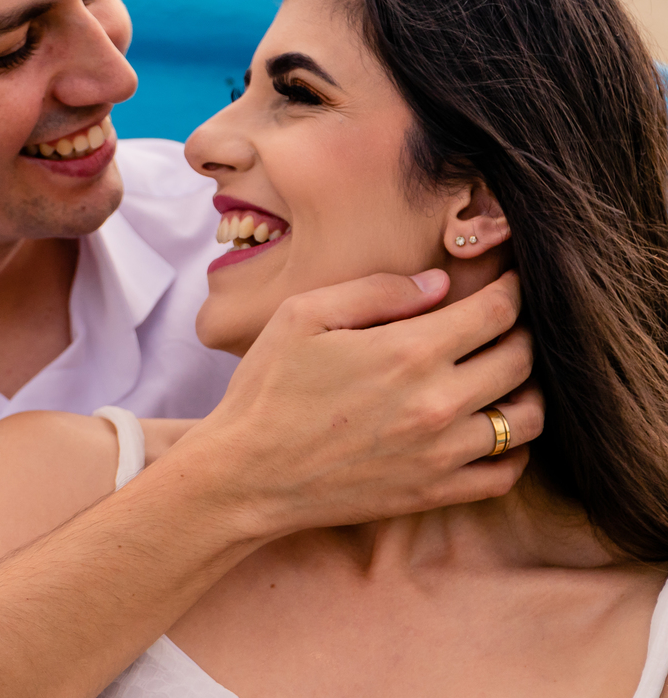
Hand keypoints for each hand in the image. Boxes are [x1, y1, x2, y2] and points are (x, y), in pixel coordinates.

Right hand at [175, 269, 540, 541]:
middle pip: (522, 359)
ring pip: (528, 418)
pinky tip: (489, 429)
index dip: (513, 288)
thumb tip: (439, 285)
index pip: (498, 312)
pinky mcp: (433, 492)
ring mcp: (441, 454)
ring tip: (503, 376)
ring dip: (527, 390)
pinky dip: (513, 448)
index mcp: (408, 352)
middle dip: (522, 331)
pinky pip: (506, 473)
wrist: (245, 475)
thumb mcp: (302, 316)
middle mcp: (437, 403)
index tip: (509, 280)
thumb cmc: (266, 390)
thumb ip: (376, 291)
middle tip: (504, 322)